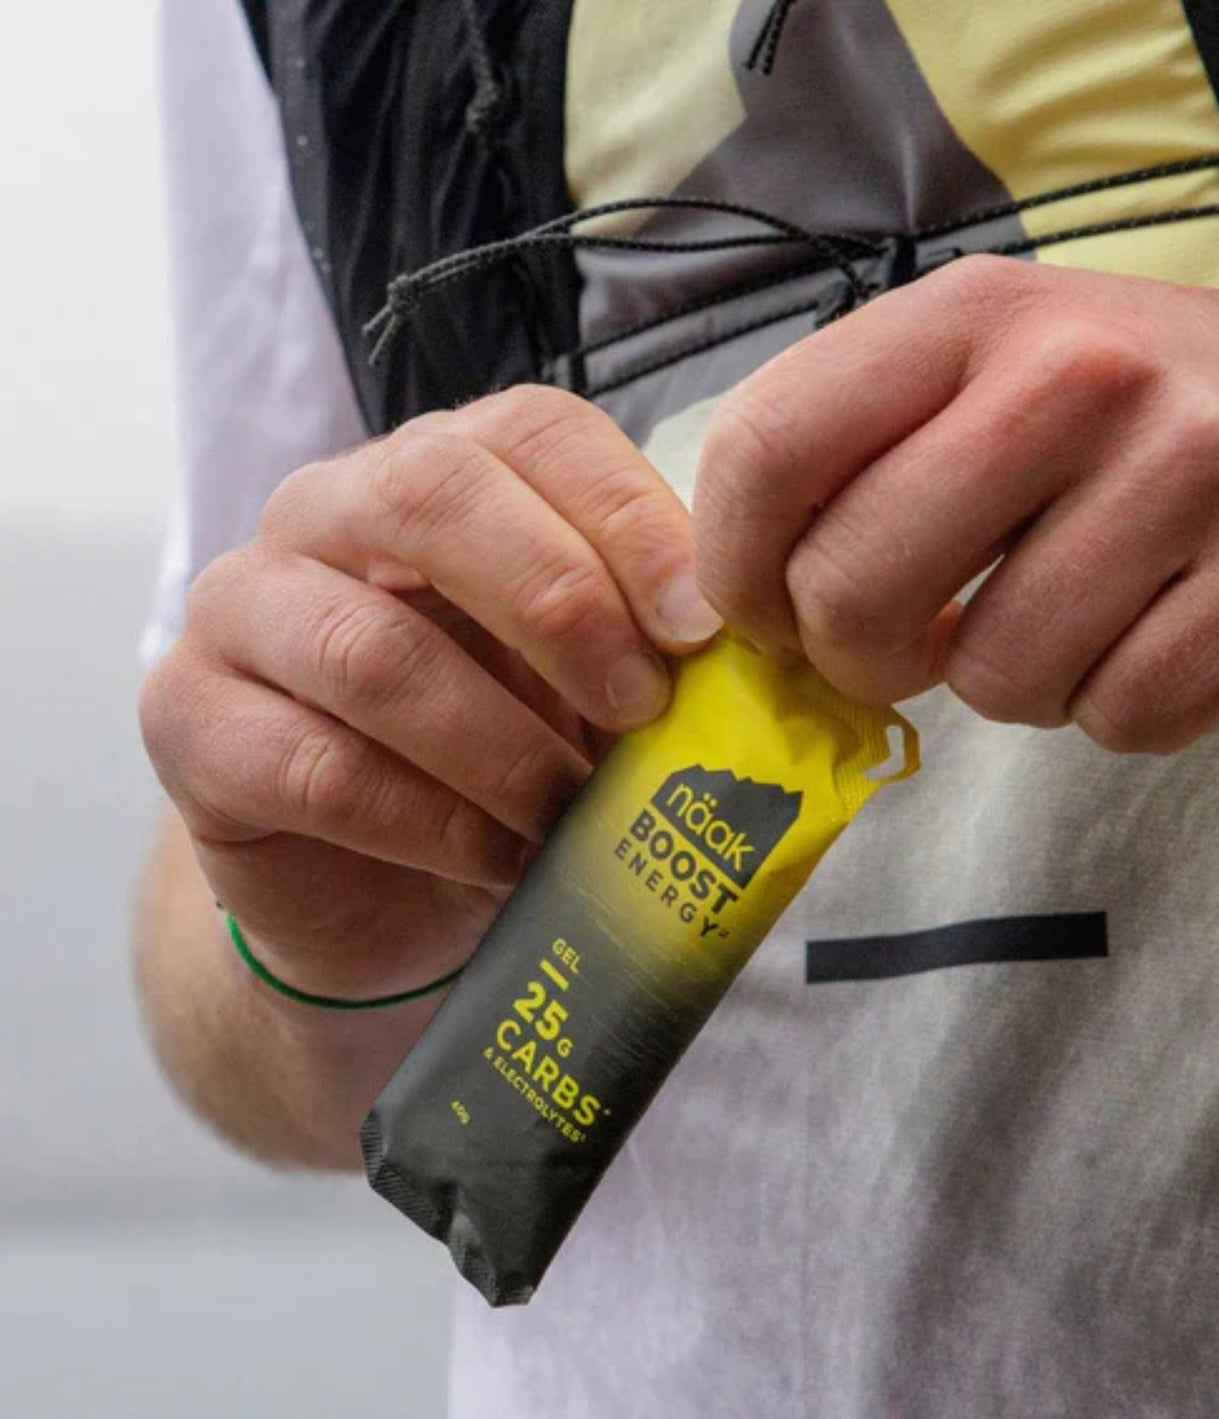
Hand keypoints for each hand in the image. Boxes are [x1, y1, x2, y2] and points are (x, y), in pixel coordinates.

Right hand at [140, 387, 720, 999]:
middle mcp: (322, 513)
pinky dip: (435, 824)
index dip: (624, 515)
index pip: (530, 429)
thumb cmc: (500, 757)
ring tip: (573, 812)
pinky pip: (318, 767)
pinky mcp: (190, 723)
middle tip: (643, 708)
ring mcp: (240, 611)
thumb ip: (637, 636)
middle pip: (431, 495)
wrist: (383, 887)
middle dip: (559, 605)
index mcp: (435, 472)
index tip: (700, 625)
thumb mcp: (583, 683)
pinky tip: (499, 859)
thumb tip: (726, 633)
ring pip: (374, 649)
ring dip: (502, 745)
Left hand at [694, 257, 1218, 751]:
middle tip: (913, 646)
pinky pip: (1120, 717)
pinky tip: (1157, 635)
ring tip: (1070, 616)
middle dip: (859, 659)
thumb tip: (737, 601)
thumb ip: (862, 456)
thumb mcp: (996, 371)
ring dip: (1014, 683)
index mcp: (971, 315)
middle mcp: (1077, 373)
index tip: (769, 617)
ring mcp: (1192, 468)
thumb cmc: (1147, 414)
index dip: (737, 570)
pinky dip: (1117, 708)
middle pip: (853, 587)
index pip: (766, 449)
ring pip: (996, 678)